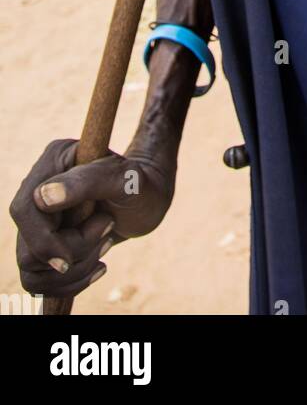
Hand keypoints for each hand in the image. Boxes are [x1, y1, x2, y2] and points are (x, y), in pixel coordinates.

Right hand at [10, 137, 175, 299]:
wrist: (148, 200)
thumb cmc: (140, 185)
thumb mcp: (124, 180)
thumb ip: (87, 182)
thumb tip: (42, 198)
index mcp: (53, 161)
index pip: (25, 209)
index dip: (44, 239)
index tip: (73, 254)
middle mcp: (39, 186)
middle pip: (28, 244)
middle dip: (70, 251)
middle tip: (107, 231)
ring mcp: (39, 216)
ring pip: (32, 265)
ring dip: (75, 267)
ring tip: (106, 241)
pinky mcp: (44, 239)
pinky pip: (40, 277)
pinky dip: (72, 279)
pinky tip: (98, 263)